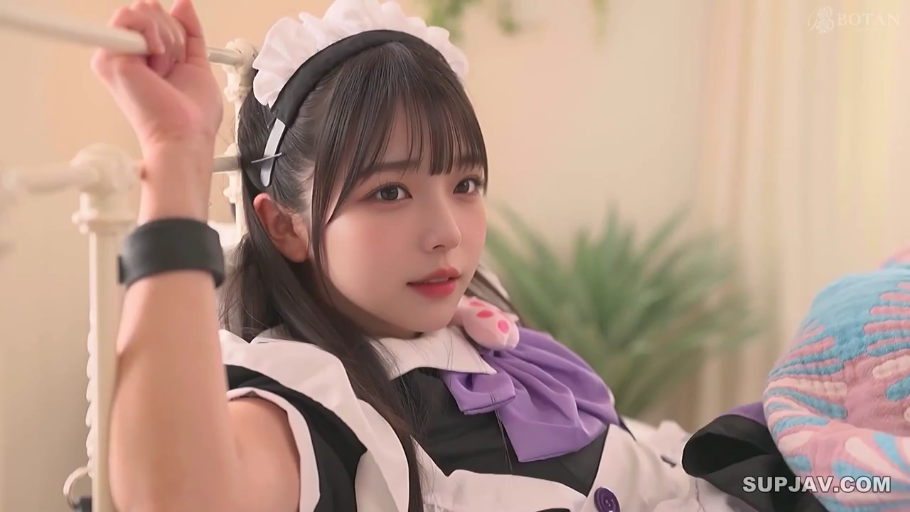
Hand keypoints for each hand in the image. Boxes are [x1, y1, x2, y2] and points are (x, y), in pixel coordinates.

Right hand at [91, 0, 223, 220]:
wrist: (185, 134)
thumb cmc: (192, 116)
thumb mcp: (197, 63)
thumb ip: (190, 32)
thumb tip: (182, 4)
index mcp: (143, 56)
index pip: (154, 17)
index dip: (174, 30)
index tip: (180, 59)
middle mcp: (126, 54)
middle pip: (148, 9)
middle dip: (173, 34)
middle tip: (173, 67)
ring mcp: (115, 55)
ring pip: (141, 11)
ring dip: (167, 39)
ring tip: (166, 69)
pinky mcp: (109, 58)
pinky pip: (130, 18)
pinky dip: (155, 35)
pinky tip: (158, 63)